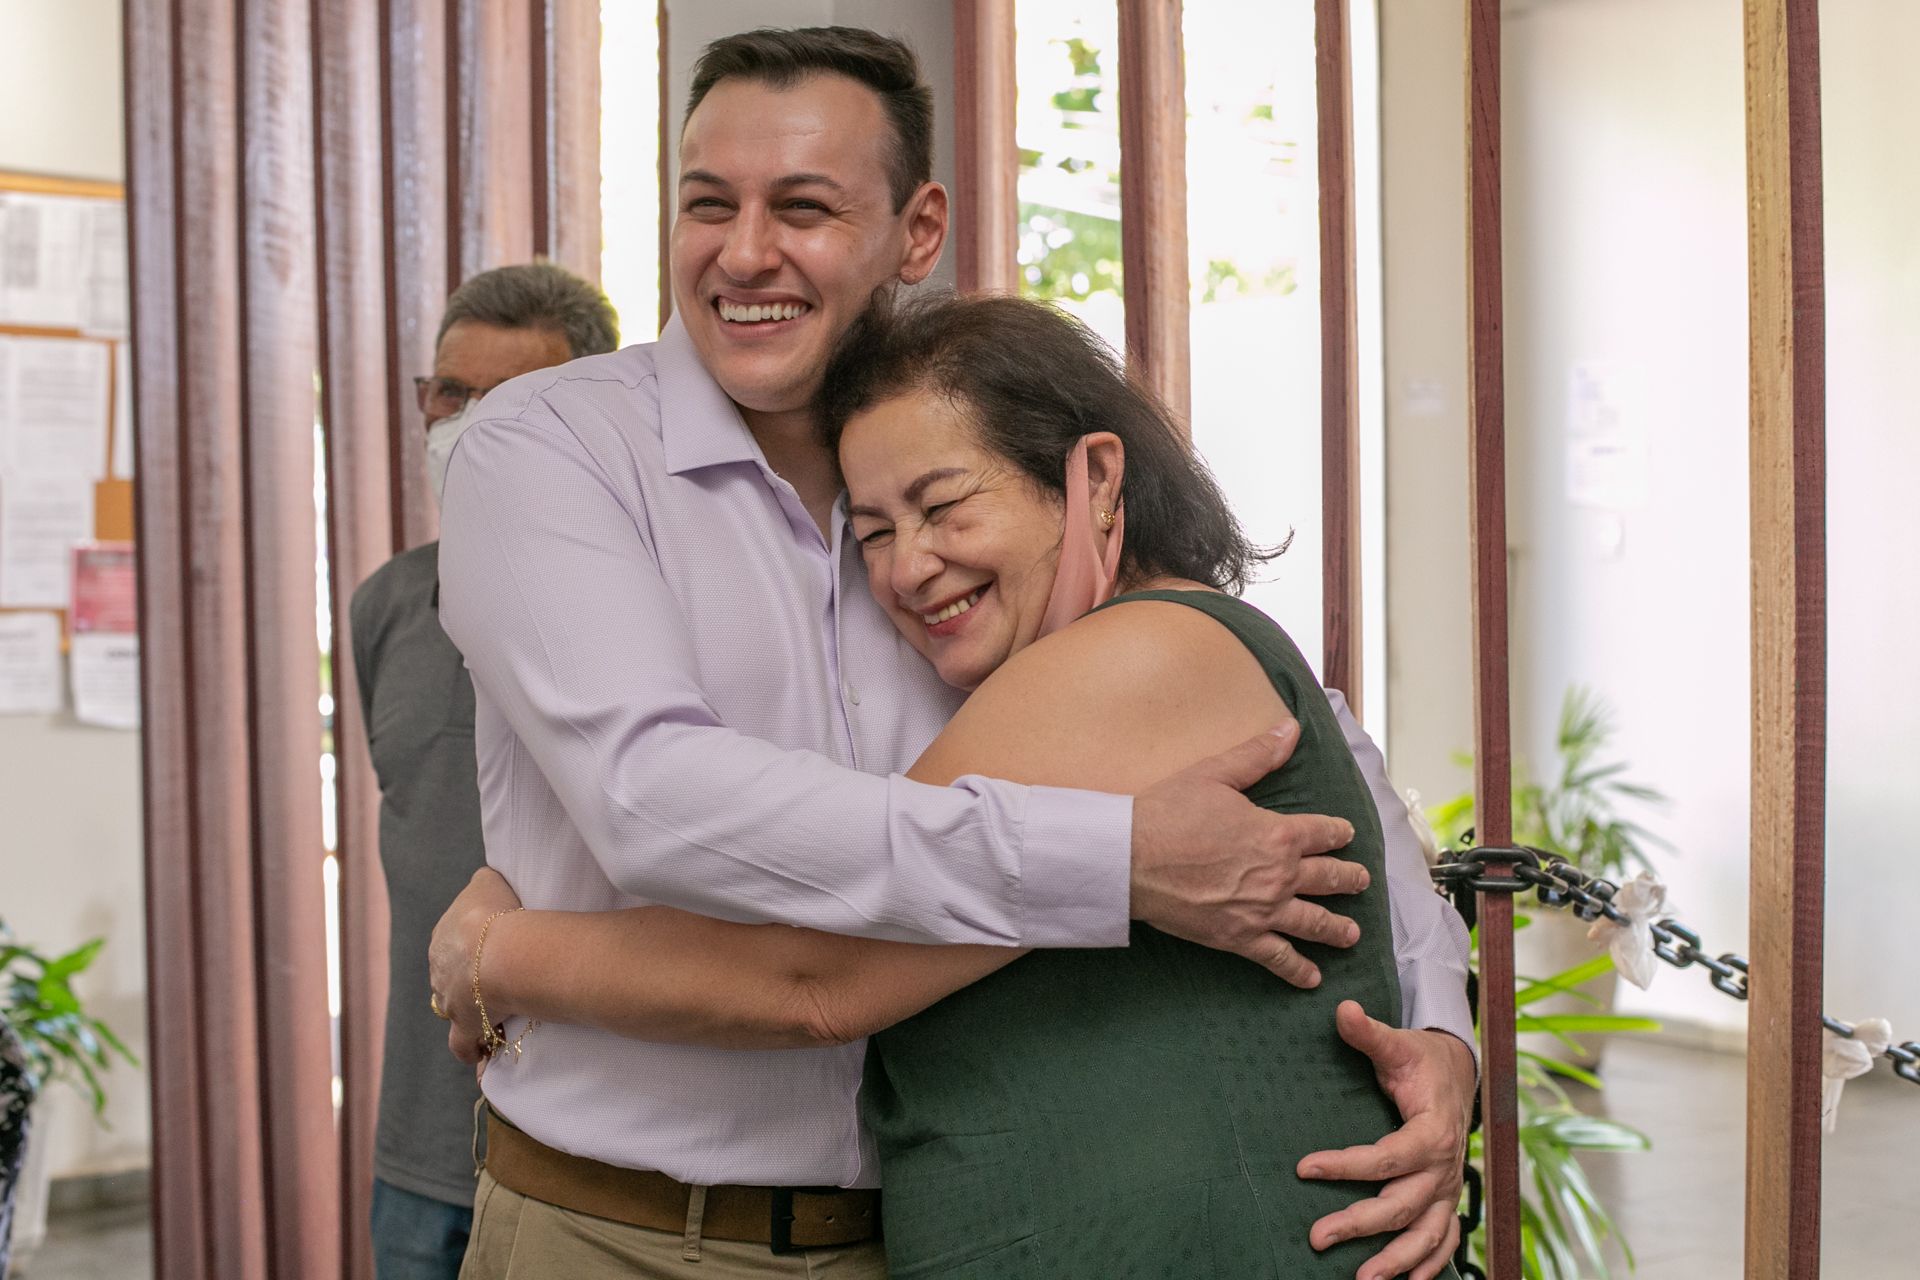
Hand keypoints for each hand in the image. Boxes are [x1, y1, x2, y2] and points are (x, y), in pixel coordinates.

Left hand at [428, 866, 524, 1065]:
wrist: (499, 951)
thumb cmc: (496, 914)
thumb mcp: (487, 881)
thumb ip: (483, 883)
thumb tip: (485, 882)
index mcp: (442, 937)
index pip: (453, 945)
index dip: (471, 948)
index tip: (492, 950)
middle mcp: (438, 971)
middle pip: (451, 978)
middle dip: (468, 981)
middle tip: (498, 980)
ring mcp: (448, 1001)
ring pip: (454, 1010)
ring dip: (470, 1012)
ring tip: (495, 1013)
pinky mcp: (463, 1026)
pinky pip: (463, 1044)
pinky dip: (472, 1050)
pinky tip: (482, 1054)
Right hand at [1130, 722, 1369, 986]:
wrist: (1133, 860)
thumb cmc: (1169, 813)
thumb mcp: (1216, 774)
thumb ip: (1258, 755)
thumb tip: (1291, 728)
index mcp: (1279, 833)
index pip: (1323, 833)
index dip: (1338, 833)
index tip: (1346, 835)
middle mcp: (1281, 875)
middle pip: (1328, 879)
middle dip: (1349, 880)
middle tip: (1360, 883)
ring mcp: (1263, 911)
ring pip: (1314, 923)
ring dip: (1337, 929)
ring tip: (1351, 935)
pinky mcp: (1240, 938)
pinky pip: (1279, 959)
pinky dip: (1298, 971)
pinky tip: (1312, 979)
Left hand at [1298, 1000, 1474, 1279]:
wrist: (1458, 1072)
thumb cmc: (1421, 1059)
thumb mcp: (1397, 1043)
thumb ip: (1368, 1032)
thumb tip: (1341, 1009)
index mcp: (1433, 1132)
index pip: (1386, 1158)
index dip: (1346, 1166)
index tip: (1303, 1167)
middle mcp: (1444, 1167)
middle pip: (1401, 1205)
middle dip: (1360, 1224)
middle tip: (1317, 1236)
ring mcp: (1448, 1188)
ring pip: (1425, 1233)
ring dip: (1396, 1260)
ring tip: (1361, 1278)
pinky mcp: (1447, 1198)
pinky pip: (1445, 1239)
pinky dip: (1429, 1264)